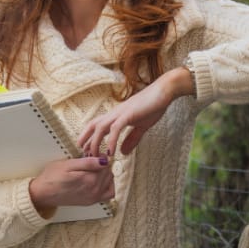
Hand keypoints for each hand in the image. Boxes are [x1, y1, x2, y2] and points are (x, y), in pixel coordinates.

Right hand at [29, 156, 113, 215]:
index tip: (90, 154)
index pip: (105, 164)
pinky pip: (108, 194)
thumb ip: (88, 163)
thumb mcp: (68, 164)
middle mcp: (94, 190)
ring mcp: (93, 197)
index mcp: (90, 179)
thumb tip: (104, 161)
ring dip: (104, 174)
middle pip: (108, 172)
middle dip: (101, 165)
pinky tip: (98, 181)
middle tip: (89, 161)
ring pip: (109, 181)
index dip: (99, 156)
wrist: (43, 193)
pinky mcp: (90, 202)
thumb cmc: (52, 177)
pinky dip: (107, 186)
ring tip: (91, 170)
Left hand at [78, 67, 194, 156]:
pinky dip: (111, 140)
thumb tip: (123, 152)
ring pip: (101, 127)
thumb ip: (132, 139)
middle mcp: (115, 113)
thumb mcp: (142, 126)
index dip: (89, 137)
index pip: (97, 125)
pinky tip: (111, 152)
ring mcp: (121, 113)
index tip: (86, 151)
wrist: (164, 91)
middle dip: (85, 139)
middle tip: (84, 155)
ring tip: (95, 156)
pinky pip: (116, 128)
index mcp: (116, 115)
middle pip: (93, 125)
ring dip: (95, 142)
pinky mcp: (129, 114)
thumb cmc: (153, 106)